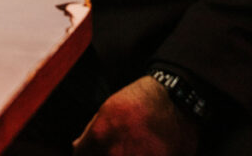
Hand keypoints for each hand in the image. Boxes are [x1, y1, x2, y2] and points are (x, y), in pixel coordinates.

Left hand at [73, 76, 199, 155]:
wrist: (176, 102)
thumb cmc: (141, 101)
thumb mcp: (109, 107)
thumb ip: (91, 131)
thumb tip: (76, 146)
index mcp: (99, 134)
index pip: (80, 155)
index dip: (86, 153)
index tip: (93, 151)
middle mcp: (114, 153)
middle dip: (104, 154)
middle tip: (116, 146)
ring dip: (120, 155)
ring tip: (131, 147)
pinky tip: (142, 151)